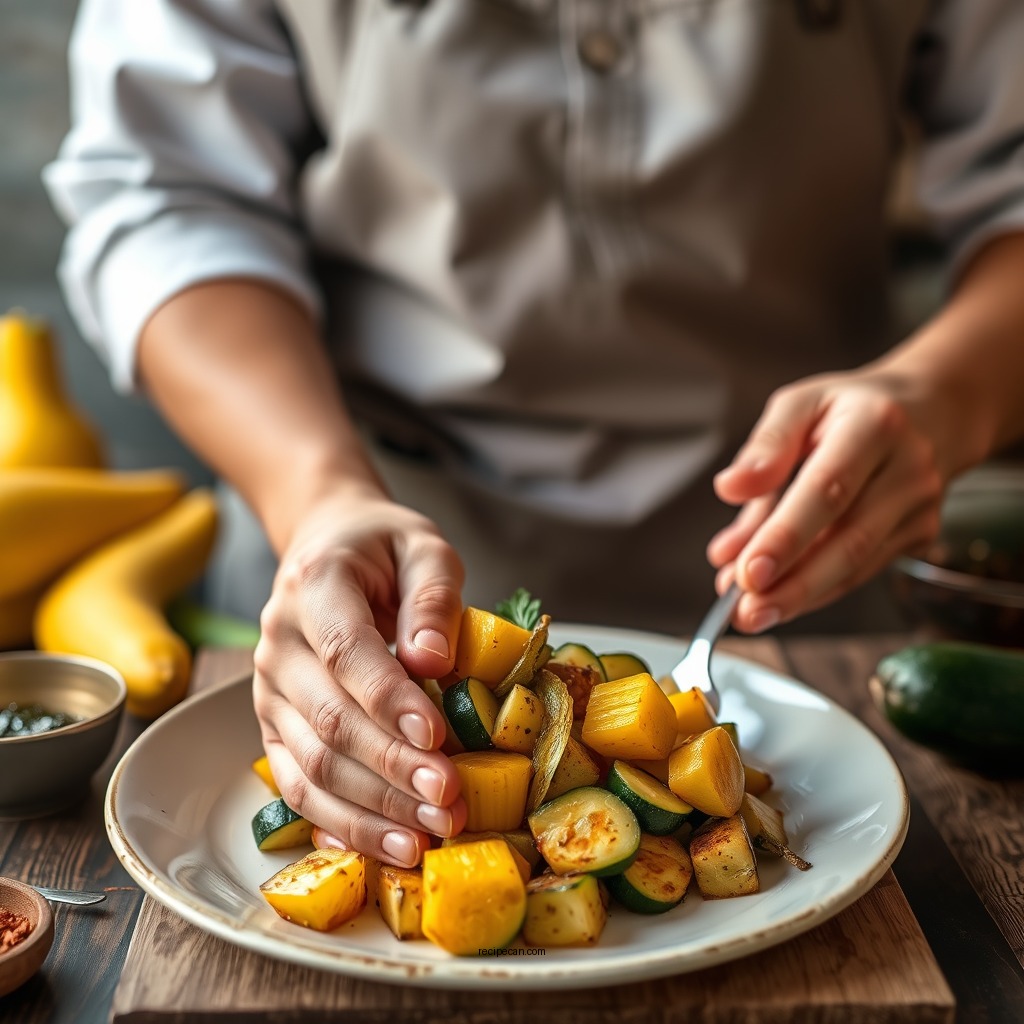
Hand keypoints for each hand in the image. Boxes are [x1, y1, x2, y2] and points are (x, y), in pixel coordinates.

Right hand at [252, 483, 467, 865]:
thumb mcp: (423, 548)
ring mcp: (270, 691)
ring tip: (429, 835)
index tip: (438, 736)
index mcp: (314, 588)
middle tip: (451, 800)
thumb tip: (432, 661)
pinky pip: (299, 785)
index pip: (347, 653)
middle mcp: (278, 644)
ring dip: (372, 810)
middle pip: (330, 721)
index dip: (390, 701)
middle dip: (392, 770)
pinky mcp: (275, 726)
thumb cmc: (383, 549)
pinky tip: (383, 846)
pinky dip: (341, 823)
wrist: (326, 548)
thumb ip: (433, 596)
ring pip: (312, 765)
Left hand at [707, 366, 960, 631]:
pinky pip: (861, 572)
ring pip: (856, 565)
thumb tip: (730, 487)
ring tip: (751, 614)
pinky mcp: (919, 535)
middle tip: (745, 612)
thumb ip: (765, 446)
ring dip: (800, 597)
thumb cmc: (849, 408)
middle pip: (848, 540)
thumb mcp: (801, 403)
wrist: (930, 410)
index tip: (747, 572)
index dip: (786, 536)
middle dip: (792, 585)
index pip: (827, 490)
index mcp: (874, 425)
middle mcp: (907, 469)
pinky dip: (817, 591)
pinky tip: (780, 600)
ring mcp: (919, 507)